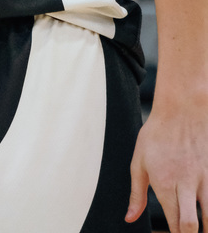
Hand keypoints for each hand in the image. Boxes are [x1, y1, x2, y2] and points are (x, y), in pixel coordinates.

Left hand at [126, 104, 207, 231]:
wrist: (183, 109)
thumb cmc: (157, 134)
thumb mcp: (139, 162)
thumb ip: (136, 194)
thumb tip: (130, 218)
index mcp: (165, 185)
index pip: (174, 225)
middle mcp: (186, 185)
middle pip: (192, 226)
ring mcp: (204, 179)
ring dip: (207, 229)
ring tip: (201, 230)